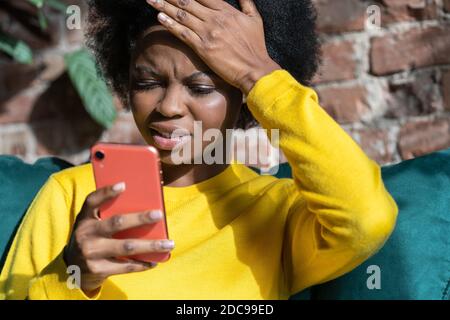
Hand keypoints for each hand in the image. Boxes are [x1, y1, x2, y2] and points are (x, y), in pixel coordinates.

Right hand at [64, 183, 174, 293]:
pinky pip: (126, 266)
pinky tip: (155, 260)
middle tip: (159, 214)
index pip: (92, 201)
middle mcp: (85, 234)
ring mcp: (90, 253)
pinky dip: (143, 263)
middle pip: (116, 222)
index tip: (123, 185)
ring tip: (168, 243)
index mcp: (84, 218)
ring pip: (126, 246)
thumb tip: (144, 209)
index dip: (106, 192)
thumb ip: (108, 216)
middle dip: (140, 218)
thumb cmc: (91, 240)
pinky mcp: (98, 269)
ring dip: (150, 245)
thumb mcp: (92, 225)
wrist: (72, 271)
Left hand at [146, 0, 280, 94]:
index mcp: (227, 11)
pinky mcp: (203, 48)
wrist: (254, 69)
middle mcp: (215, 19)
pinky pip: (183, 33)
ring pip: (182, 15)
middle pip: (188, 2)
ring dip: (164, 6)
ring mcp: (208, 33)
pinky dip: (170, 24)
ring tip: (152, 0)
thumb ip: (246, 2)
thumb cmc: (256, 47)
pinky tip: (160, 17)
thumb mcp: (254, 20)